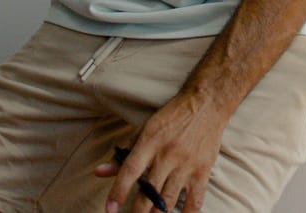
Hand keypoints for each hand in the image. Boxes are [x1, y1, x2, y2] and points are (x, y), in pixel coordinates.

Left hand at [96, 87, 228, 212]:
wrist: (206, 104)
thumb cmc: (172, 117)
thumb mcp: (144, 129)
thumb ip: (122, 154)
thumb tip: (99, 173)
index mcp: (150, 142)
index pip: (130, 170)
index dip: (118, 192)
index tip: (110, 210)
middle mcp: (168, 155)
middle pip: (149, 192)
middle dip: (137, 212)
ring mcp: (186, 164)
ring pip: (168, 200)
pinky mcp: (203, 171)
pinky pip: (195, 200)